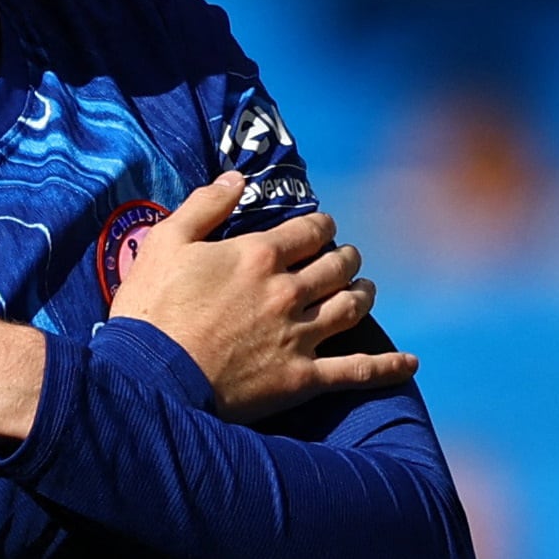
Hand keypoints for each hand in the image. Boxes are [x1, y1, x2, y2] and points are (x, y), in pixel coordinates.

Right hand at [111, 172, 412, 421]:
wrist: (148, 379)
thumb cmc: (150, 310)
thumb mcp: (166, 242)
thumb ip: (204, 205)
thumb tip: (236, 179)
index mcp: (259, 256)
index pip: (310, 231)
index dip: (321, 227)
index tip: (322, 228)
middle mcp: (288, 291)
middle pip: (338, 266)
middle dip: (345, 257)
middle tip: (345, 257)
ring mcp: (300, 336)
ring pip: (352, 308)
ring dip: (364, 294)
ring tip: (365, 290)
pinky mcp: (301, 379)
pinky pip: (358, 371)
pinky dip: (388, 367)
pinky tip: (410, 364)